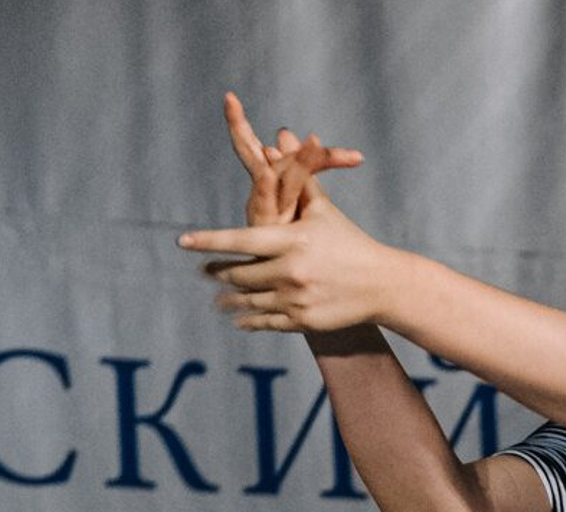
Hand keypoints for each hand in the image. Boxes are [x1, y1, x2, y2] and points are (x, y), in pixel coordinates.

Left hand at [182, 97, 388, 334]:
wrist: (381, 285)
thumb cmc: (349, 241)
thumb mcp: (322, 210)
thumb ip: (294, 178)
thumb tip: (278, 136)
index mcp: (291, 240)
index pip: (239, 241)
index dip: (208, 242)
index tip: (183, 242)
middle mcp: (291, 271)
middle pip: (239, 273)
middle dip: (219, 272)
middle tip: (203, 271)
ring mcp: (296, 299)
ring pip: (249, 301)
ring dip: (229, 300)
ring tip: (216, 299)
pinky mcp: (304, 321)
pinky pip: (266, 322)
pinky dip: (249, 321)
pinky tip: (238, 320)